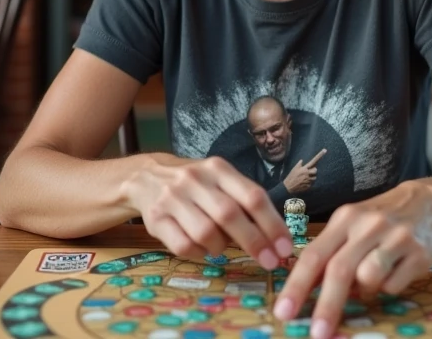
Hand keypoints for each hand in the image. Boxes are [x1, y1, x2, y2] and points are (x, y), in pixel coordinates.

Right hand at [125, 154, 292, 269]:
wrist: (146, 177)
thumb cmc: (195, 184)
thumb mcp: (220, 180)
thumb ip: (244, 201)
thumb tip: (275, 237)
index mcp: (218, 168)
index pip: (252, 196)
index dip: (272, 224)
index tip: (285, 247)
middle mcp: (195, 180)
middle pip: (230, 215)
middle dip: (255, 242)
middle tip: (271, 262)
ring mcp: (173, 199)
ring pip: (206, 233)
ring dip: (221, 248)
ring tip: (221, 246)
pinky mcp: (156, 219)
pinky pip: (184, 246)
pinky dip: (199, 253)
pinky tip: (201, 247)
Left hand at [274, 181, 431, 338]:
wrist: (428, 201)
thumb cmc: (379, 220)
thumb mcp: (351, 226)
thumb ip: (330, 253)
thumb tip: (304, 292)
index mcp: (345, 218)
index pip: (314, 255)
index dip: (296, 286)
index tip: (284, 313)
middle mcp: (369, 224)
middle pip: (340, 270)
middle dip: (326, 306)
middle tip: (317, 334)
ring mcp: (396, 237)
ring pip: (368, 279)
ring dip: (365, 291)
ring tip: (372, 279)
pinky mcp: (419, 253)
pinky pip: (394, 286)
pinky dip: (388, 287)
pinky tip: (394, 272)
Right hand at [284, 148, 326, 193]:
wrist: (288, 187)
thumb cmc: (291, 177)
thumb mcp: (294, 169)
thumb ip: (299, 164)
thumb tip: (302, 160)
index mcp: (304, 168)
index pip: (313, 161)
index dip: (319, 155)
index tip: (325, 150)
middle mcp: (307, 174)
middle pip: (315, 170)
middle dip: (313, 171)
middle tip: (308, 172)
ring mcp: (308, 180)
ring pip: (314, 177)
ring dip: (311, 177)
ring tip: (305, 178)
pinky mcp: (308, 185)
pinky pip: (312, 183)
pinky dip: (309, 182)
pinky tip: (304, 183)